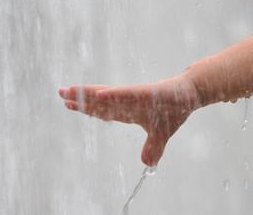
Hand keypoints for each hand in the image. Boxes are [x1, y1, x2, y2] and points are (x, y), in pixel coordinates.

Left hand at [59, 75, 200, 165]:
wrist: (192, 93)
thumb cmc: (174, 108)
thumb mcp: (161, 133)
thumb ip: (153, 146)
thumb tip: (149, 163)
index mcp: (130, 110)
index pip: (103, 110)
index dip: (86, 108)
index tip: (68, 104)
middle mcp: (129, 101)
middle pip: (100, 100)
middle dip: (80, 97)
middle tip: (61, 92)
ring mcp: (137, 96)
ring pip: (109, 95)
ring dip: (89, 93)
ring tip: (71, 90)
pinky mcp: (148, 93)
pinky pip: (128, 94)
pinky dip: (114, 95)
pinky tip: (99, 94)